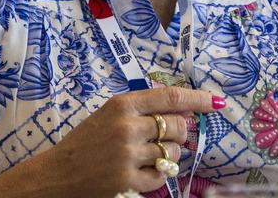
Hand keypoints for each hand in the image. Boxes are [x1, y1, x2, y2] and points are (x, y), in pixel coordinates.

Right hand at [0, 87, 223, 197]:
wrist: (58, 173)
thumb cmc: (85, 141)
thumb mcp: (110, 115)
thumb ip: (142, 110)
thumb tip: (184, 110)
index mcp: (122, 104)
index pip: (170, 97)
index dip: (199, 99)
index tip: (218, 102)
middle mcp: (127, 126)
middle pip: (177, 127)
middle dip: (181, 134)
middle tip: (171, 138)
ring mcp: (128, 154)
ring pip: (171, 152)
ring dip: (169, 155)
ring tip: (150, 155)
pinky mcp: (127, 179)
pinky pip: (161, 176)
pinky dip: (158, 175)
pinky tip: (144, 171)